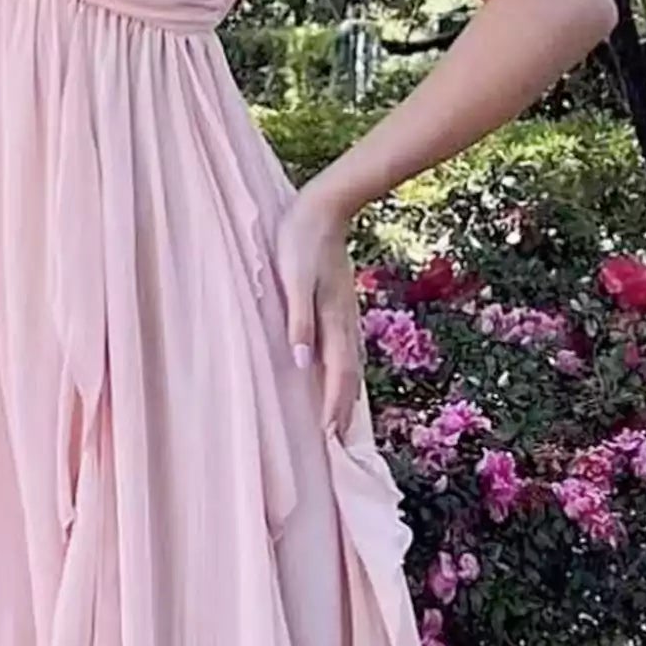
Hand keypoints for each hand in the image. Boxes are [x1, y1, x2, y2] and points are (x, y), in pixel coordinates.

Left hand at [273, 182, 362, 439]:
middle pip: (350, 373)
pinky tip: (343, 370)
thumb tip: (300, 363)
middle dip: (345, 407)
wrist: (326, 205)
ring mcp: (346, 311)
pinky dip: (348, 368)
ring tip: (346, 416)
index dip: (334, 405)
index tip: (329, 436)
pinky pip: (348, 345)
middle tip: (340, 440)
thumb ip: (298, 321)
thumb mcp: (293, 280)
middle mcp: (344, 320)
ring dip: (348, 390)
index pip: (337, 374)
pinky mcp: (341, 301)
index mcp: (333, 319)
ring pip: (352, 360)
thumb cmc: (300, 240)